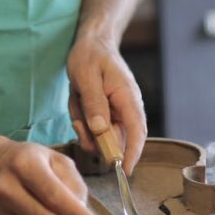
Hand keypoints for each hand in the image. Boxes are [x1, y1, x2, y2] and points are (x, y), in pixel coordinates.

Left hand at [67, 31, 146, 171]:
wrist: (91, 42)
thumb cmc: (90, 56)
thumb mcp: (87, 77)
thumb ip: (94, 103)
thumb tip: (101, 130)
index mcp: (128, 98)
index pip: (137, 131)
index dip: (132, 154)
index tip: (123, 172)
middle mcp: (127, 107)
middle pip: (115, 137)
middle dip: (94, 136)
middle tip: (79, 118)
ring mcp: (117, 110)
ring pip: (100, 133)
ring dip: (84, 124)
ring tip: (77, 100)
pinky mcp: (107, 111)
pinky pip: (93, 125)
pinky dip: (81, 118)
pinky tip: (77, 100)